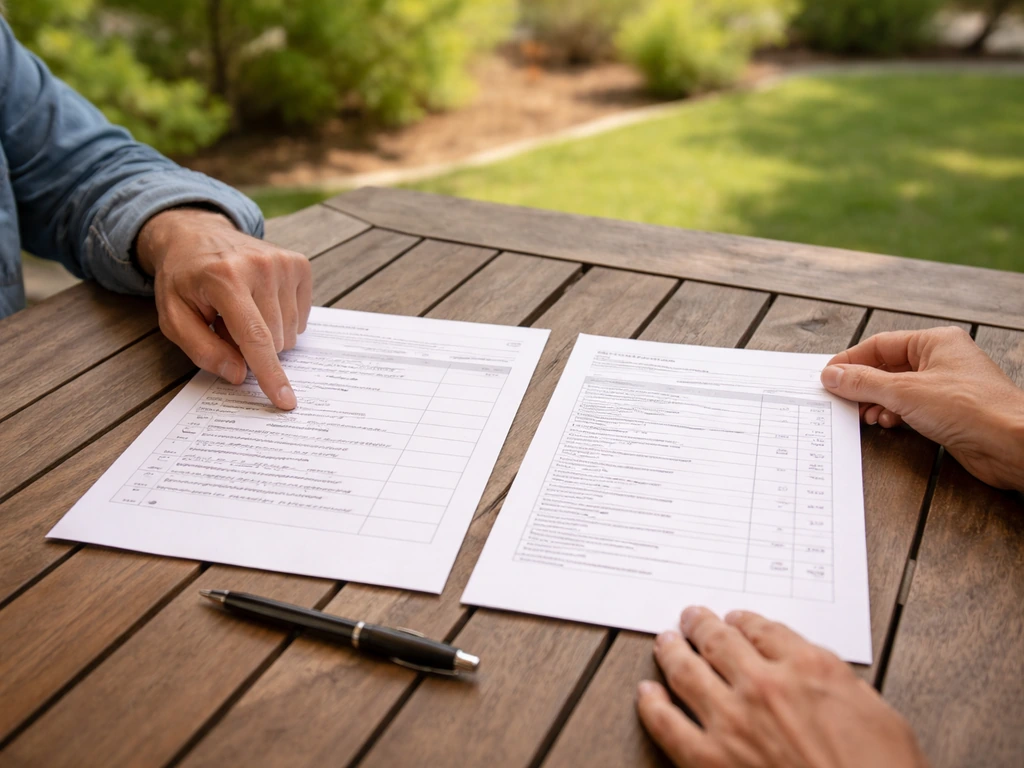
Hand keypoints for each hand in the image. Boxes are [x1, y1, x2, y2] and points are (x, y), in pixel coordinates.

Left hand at [136, 207, 311, 409]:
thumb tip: (239, 374)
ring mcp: (283, 263)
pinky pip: (302, 317)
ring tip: (242, 310)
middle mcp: (260, 266)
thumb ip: (202, 350)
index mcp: (225, 278)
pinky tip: (261, 301)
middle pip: (274, 341)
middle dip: (251, 346)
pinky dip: (282, 319)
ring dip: (267, 333)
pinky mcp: (299, 264)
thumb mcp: (174, 318)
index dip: (270, 374)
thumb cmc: (184, 280)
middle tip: (226, 323)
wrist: (197, 235)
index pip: (255, 337)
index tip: (285, 401)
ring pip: (290, 333)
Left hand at [636, 607, 928, 767]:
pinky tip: (646, 693)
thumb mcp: (882, 718)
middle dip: (701, 625)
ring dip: (671, 650)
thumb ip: (842, 686)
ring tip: (664, 641)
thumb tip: (820, 673)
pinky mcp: (707, 759)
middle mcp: (764, 684)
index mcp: (809, 668)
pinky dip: (651, 703)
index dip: (744, 621)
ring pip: (686, 670)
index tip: (736, 620)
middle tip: (691, 617)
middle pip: (718, 640)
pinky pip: (666, 723)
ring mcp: (731, 720)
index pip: (764, 628)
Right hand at [819, 326, 1023, 489]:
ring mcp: (946, 387)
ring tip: (866, 415)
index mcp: (936, 342)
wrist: (1011, 444)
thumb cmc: (971, 409)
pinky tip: (887, 423)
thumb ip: (864, 382)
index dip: (851, 360)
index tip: (828, 376)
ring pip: (897, 389)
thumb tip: (832, 375)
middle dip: (864, 385)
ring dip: (877, 402)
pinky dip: (894, 414)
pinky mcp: (948, 412)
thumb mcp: (905, 392)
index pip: (881, 345)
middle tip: (842, 398)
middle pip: (887, 367)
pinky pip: (910, 407)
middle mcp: (941, 360)